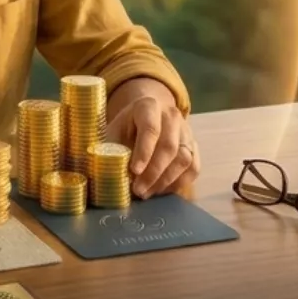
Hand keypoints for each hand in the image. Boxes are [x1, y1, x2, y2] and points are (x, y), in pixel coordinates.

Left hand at [104, 78, 199, 198]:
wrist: (146, 118)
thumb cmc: (125, 128)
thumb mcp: (113, 131)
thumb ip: (108, 149)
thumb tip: (103, 173)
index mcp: (148, 106)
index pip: (150, 128)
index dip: (143, 152)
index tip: (134, 171)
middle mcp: (171, 116)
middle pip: (169, 146)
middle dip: (153, 172)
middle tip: (139, 190)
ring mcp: (186, 131)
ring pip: (184, 159)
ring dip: (165, 181)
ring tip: (147, 193)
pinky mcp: (194, 147)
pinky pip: (193, 168)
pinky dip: (179, 183)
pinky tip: (161, 191)